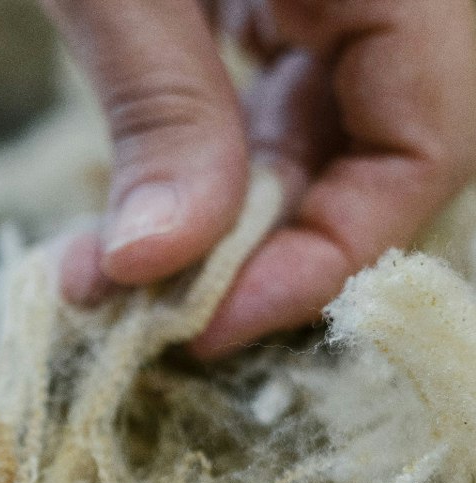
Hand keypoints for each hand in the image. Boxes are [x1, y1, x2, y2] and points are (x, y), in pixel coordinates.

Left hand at [45, 0, 475, 355]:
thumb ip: (159, 111)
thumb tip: (156, 265)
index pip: (426, 146)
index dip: (325, 258)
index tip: (212, 327)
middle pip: (375, 156)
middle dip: (254, 254)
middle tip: (146, 316)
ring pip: (320, 140)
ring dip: (218, 224)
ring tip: (109, 278)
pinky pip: (275, 101)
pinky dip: (209, 167)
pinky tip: (138, 208)